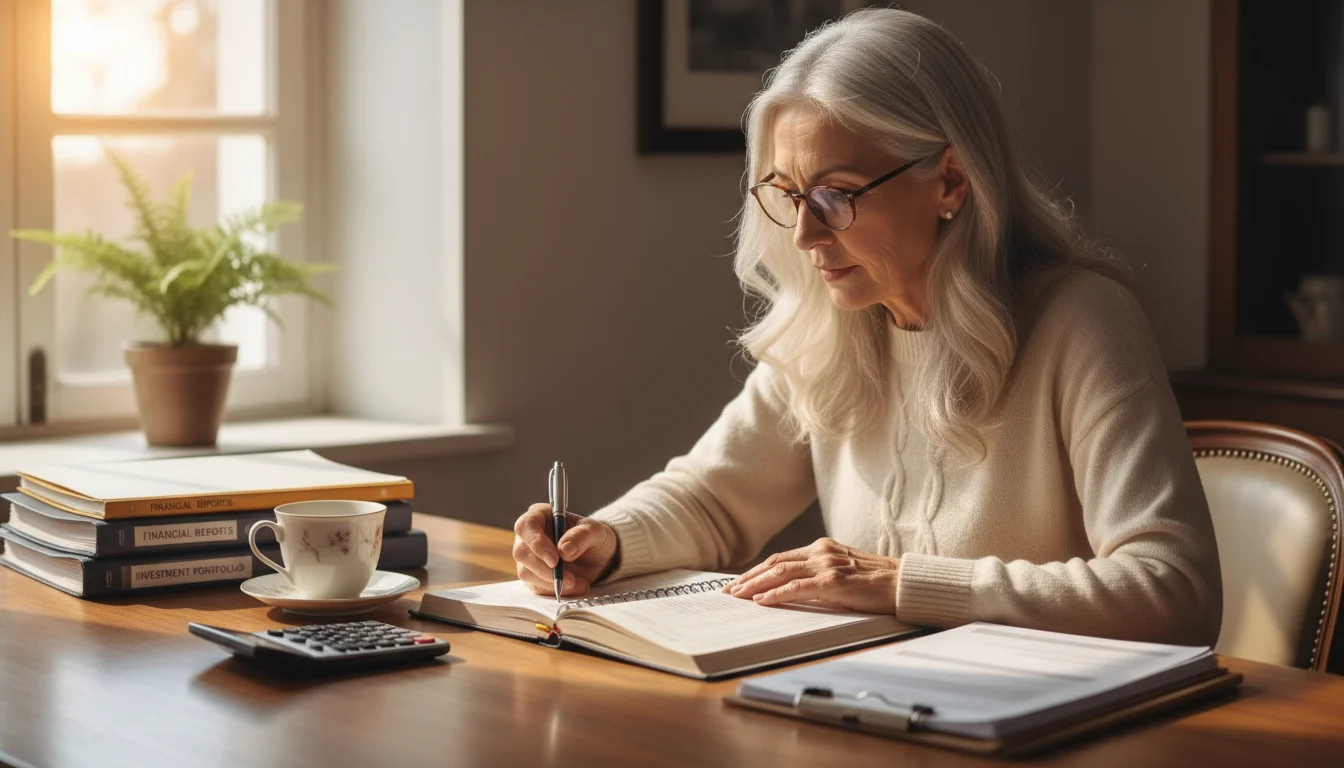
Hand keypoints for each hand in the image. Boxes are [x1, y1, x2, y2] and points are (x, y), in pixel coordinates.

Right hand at [512, 503, 618, 596]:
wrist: (598, 558)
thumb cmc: (594, 538)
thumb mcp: (596, 532)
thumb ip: (582, 536)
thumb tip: (563, 549)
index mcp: (540, 515)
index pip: (526, 526)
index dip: (536, 543)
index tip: (554, 560)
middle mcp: (529, 536)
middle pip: (521, 552)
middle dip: (545, 569)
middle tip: (569, 579)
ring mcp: (528, 557)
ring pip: (526, 573)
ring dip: (551, 582)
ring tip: (578, 583)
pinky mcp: (532, 575)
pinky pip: (535, 587)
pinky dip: (554, 590)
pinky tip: (574, 586)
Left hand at [723, 537, 900, 613]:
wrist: (903, 584)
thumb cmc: (876, 583)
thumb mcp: (843, 571)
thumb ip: (819, 574)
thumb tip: (791, 589)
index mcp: (822, 548)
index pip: (780, 558)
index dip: (756, 571)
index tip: (739, 582)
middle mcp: (821, 551)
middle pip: (774, 563)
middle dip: (748, 578)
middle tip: (728, 591)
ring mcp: (826, 565)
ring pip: (780, 573)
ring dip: (754, 586)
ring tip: (737, 596)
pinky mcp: (833, 582)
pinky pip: (796, 587)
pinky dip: (775, 594)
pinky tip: (761, 601)